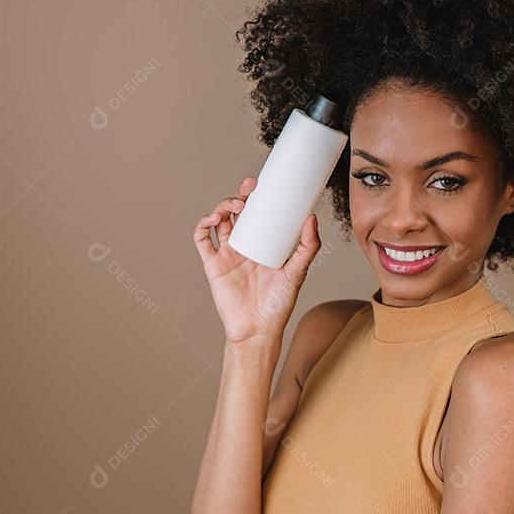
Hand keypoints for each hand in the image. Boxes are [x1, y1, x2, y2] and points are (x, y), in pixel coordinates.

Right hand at [193, 176, 321, 344]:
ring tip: (236, 205)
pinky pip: (202, 239)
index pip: (258, 212)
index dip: (257, 196)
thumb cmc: (278, 304)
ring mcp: (227, 253)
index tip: (263, 183)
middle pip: (236, 212)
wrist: (258, 330)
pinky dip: (203, 225)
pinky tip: (213, 219)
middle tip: (249, 188)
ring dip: (223, 206)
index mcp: (262, 243)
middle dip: (240, 195)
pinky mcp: (213, 264)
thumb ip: (308, 247)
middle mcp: (243, 245)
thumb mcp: (298, 272)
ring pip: (218, 220)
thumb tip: (312, 218)